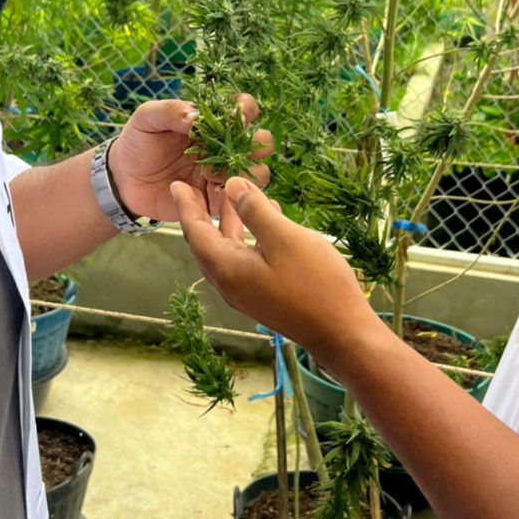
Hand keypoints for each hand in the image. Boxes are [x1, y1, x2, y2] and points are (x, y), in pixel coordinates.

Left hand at [109, 96, 272, 222]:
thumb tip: (196, 117)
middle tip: (236, 148)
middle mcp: (224, 147)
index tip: (234, 115)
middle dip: (258, 144)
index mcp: (212, 122)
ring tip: (216, 174)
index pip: (244, 108)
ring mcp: (222, 174)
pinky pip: (237, 201)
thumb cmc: (137, 142)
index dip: (246, 110)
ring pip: (258, 173)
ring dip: (246, 172)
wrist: (122, 180)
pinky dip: (232, 195)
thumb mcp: (147, 118)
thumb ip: (171, 110)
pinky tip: (210, 190)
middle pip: (261, 142)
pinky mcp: (214, 200)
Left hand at [170, 176, 376, 359]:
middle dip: (202, 212)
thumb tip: (232, 185)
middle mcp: (229, 283)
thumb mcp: (284, 238)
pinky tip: (266, 220)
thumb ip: (255, 211)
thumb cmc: (316, 284)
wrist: (342, 334)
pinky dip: (246, 236)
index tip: (176, 184)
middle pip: (206, 242)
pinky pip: (243, 259)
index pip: (196, 232)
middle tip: (199, 186)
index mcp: (227, 268)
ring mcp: (246, 292)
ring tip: (232, 195)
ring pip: (226, 251)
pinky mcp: (263, 296)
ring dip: (227, 222)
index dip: (186, 206)